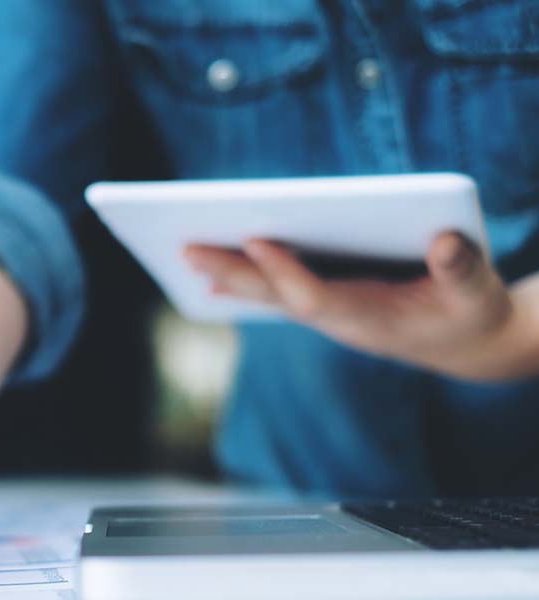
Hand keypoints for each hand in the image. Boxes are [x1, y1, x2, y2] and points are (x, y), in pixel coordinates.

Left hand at [185, 231, 526, 380]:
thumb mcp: (478, 294)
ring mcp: (330, 315)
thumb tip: (446, 243)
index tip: (255, 239)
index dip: (286, 271)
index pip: (317, 296)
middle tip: (187, 249)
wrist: (465, 347)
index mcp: (370, 317)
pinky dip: (247, 284)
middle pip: (278, 295)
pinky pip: (279, 294)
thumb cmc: (471, 314)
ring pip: (272, 295)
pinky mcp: (329, 306)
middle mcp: (339, 319)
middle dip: (233, 272)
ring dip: (229, 277)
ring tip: (188, 257)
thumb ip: (463, 270)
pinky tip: (214, 281)